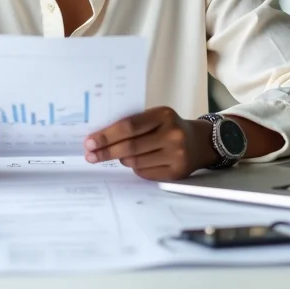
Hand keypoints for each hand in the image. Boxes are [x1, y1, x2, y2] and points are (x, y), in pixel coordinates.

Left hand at [84, 107, 215, 180]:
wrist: (200, 142)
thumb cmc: (170, 126)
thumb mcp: (156, 116)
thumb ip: (134, 123)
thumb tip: (101, 137)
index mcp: (163, 115)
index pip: (128, 126)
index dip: (106, 135)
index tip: (89, 141)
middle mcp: (172, 134)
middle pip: (130, 147)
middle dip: (106, 151)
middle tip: (90, 155)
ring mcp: (176, 155)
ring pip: (135, 162)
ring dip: (121, 159)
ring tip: (116, 154)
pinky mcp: (176, 172)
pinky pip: (145, 173)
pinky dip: (135, 168)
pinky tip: (134, 162)